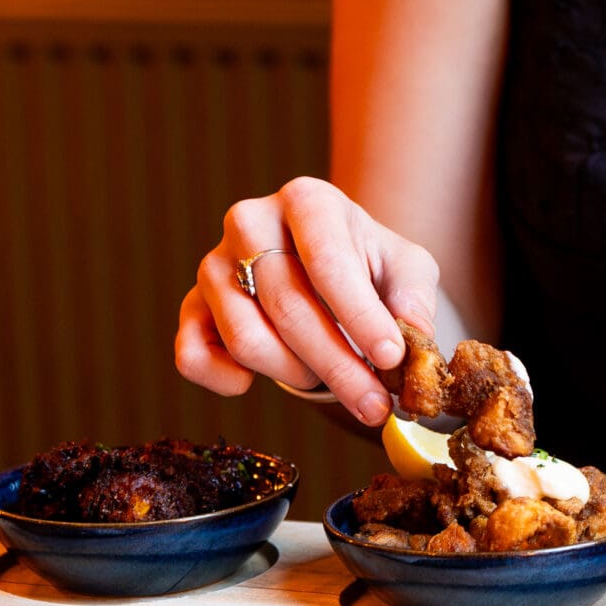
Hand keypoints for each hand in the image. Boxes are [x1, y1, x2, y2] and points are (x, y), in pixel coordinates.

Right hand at [175, 178, 439, 425]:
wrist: (321, 268)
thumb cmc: (367, 266)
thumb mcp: (406, 268)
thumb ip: (414, 296)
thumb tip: (412, 336)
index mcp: (306, 200)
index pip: (327, 259)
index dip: (359, 314)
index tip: (391, 358)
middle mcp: (250, 222)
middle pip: (288, 306)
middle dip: (337, 365)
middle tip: (375, 405)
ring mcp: (213, 265)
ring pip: (246, 337)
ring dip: (295, 374)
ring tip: (328, 378)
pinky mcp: (191, 308)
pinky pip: (193, 356)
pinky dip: (227, 381)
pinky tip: (258, 382)